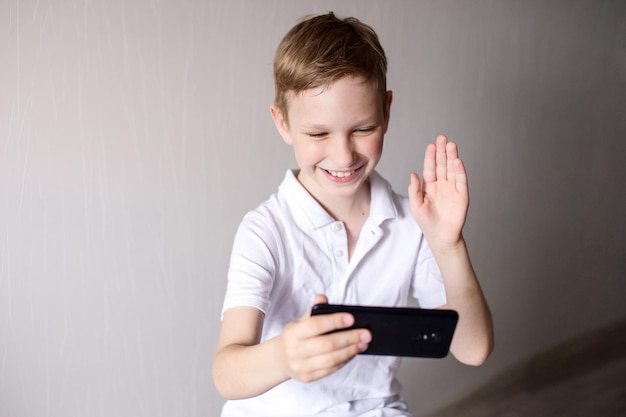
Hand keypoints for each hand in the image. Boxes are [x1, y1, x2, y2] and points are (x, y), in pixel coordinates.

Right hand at [277, 295, 370, 382]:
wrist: (280, 359)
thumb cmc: (295, 337)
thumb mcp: (300, 322)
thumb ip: (313, 311)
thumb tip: (322, 298)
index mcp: (293, 332)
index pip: (316, 325)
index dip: (335, 321)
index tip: (351, 318)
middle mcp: (295, 350)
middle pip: (328, 344)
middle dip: (349, 338)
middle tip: (366, 333)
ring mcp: (301, 366)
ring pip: (331, 359)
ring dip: (350, 351)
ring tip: (363, 343)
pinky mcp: (308, 377)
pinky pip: (330, 370)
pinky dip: (344, 361)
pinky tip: (352, 353)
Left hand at [408, 135, 468, 249]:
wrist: (440, 236)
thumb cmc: (426, 222)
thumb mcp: (416, 206)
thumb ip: (414, 190)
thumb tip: (413, 174)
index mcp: (429, 186)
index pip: (430, 168)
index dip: (430, 157)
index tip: (431, 145)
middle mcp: (442, 184)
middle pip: (442, 165)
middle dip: (442, 152)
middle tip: (442, 138)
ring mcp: (452, 189)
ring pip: (452, 170)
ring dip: (452, 157)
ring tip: (451, 145)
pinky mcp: (462, 195)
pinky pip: (461, 181)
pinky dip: (460, 171)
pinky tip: (457, 161)